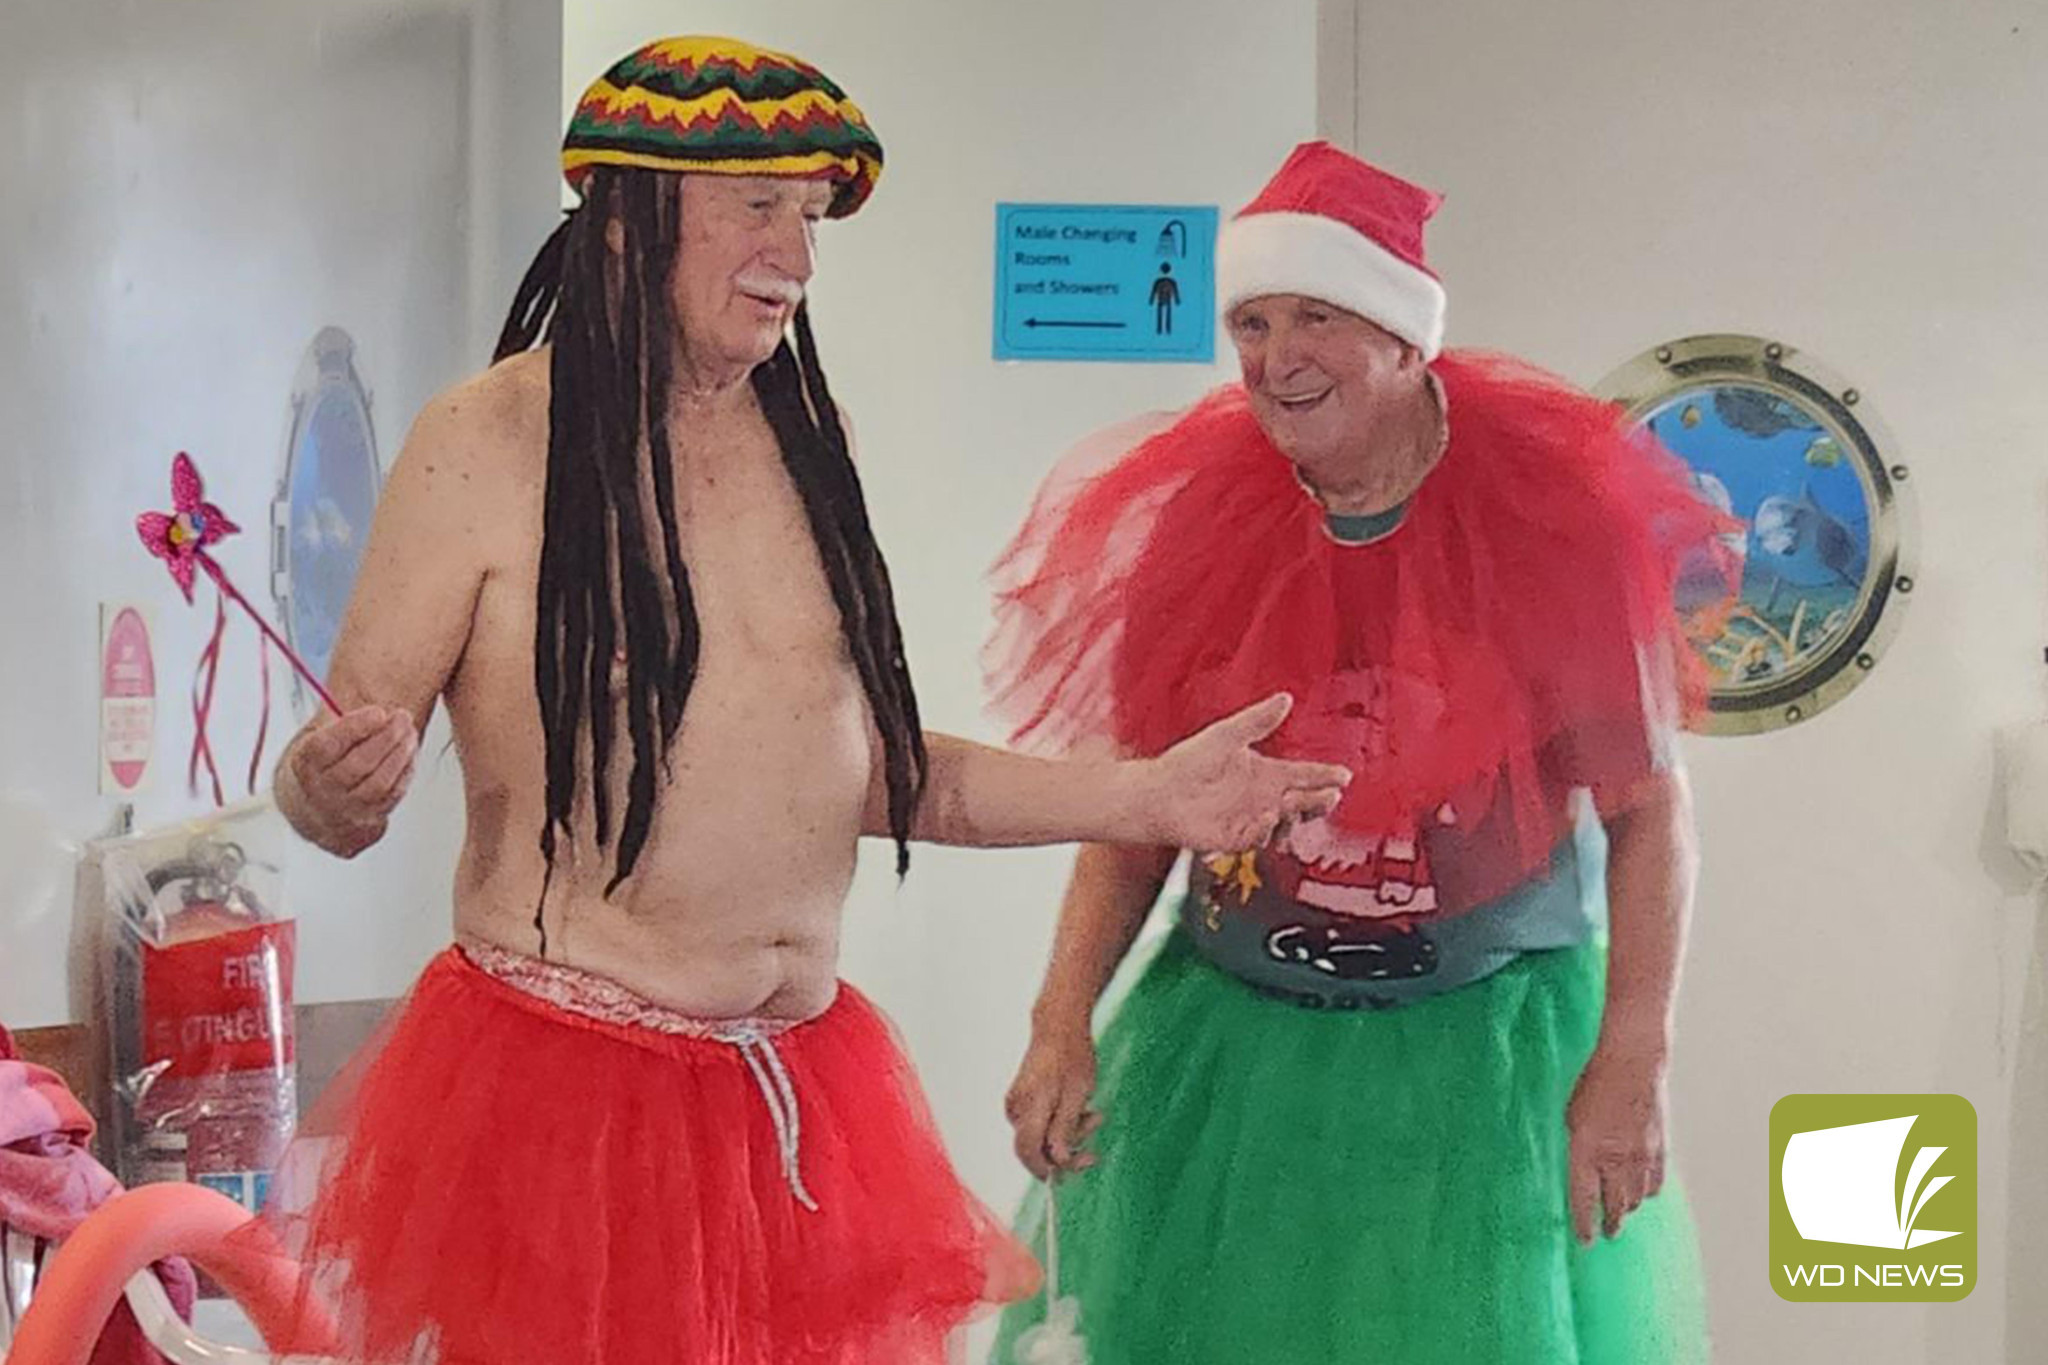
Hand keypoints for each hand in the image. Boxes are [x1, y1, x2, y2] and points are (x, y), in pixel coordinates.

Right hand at [284, 705, 418, 857]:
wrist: (313, 811)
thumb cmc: (322, 766)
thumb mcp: (318, 739)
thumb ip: (342, 722)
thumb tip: (374, 702)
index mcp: (305, 765)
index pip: (327, 746)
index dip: (355, 727)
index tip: (379, 712)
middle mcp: (323, 791)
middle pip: (358, 764)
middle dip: (387, 737)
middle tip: (403, 717)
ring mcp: (346, 810)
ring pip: (379, 783)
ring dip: (401, 754)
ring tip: (410, 733)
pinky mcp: (368, 821)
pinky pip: (392, 796)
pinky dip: (406, 772)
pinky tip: (410, 754)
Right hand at [1005, 1023, 1100, 1179]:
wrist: (1058, 1026)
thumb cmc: (1072, 1056)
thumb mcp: (1078, 1095)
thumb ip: (1065, 1130)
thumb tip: (1058, 1161)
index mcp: (1030, 1106)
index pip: (1028, 1151)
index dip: (1044, 1170)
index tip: (1064, 1178)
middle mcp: (1017, 1107)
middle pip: (1035, 1147)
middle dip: (1065, 1152)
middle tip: (1093, 1153)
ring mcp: (1017, 1103)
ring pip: (1040, 1136)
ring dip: (1068, 1135)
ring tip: (1094, 1117)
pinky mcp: (1022, 1100)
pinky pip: (1039, 1123)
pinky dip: (1060, 1124)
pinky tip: (1080, 1112)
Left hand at [1146, 693, 1350, 851]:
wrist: (1158, 793)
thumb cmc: (1187, 763)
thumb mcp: (1226, 735)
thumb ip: (1257, 720)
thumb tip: (1285, 698)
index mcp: (1265, 773)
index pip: (1304, 775)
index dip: (1325, 775)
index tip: (1344, 774)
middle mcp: (1263, 798)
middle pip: (1304, 802)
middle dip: (1321, 800)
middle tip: (1331, 794)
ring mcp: (1252, 820)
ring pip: (1287, 823)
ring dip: (1297, 816)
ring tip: (1299, 805)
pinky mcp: (1237, 839)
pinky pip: (1258, 837)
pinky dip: (1265, 829)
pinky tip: (1267, 816)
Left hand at [1566, 1039, 1669, 1243]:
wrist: (1634, 1062)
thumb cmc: (1595, 1083)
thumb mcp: (1571, 1116)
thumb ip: (1576, 1149)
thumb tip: (1581, 1174)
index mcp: (1586, 1151)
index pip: (1585, 1201)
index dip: (1585, 1224)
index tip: (1584, 1240)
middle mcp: (1615, 1159)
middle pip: (1615, 1207)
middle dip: (1609, 1224)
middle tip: (1606, 1233)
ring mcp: (1641, 1157)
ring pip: (1636, 1199)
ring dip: (1627, 1209)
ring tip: (1621, 1215)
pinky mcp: (1660, 1150)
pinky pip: (1655, 1184)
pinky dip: (1647, 1193)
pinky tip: (1642, 1193)